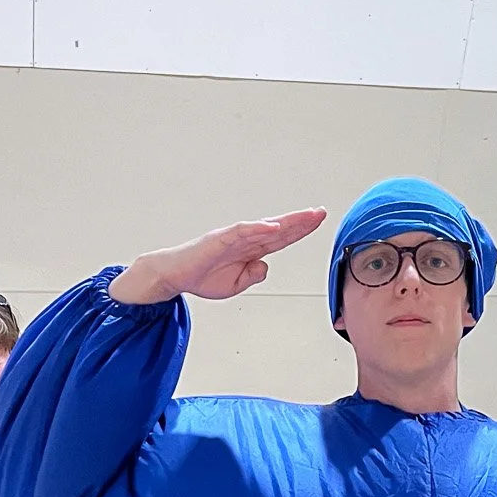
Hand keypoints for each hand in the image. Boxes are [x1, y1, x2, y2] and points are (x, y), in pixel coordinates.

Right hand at [114, 210, 327, 305]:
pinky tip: (274, 227)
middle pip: (278, 229)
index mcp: (250, 249)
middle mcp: (245, 239)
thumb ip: (253, 275)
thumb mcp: (236, 284)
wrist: (176, 276)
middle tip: (320, 212)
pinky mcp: (220, 238)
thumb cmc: (202, 276)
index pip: (281, 238)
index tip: (317, 222)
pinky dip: (259, 228)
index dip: (300, 231)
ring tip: (305, 217)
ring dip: (286, 222)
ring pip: (265, 226)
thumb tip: (265, 267)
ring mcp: (234, 237)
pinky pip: (242, 231)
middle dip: (300, 221)